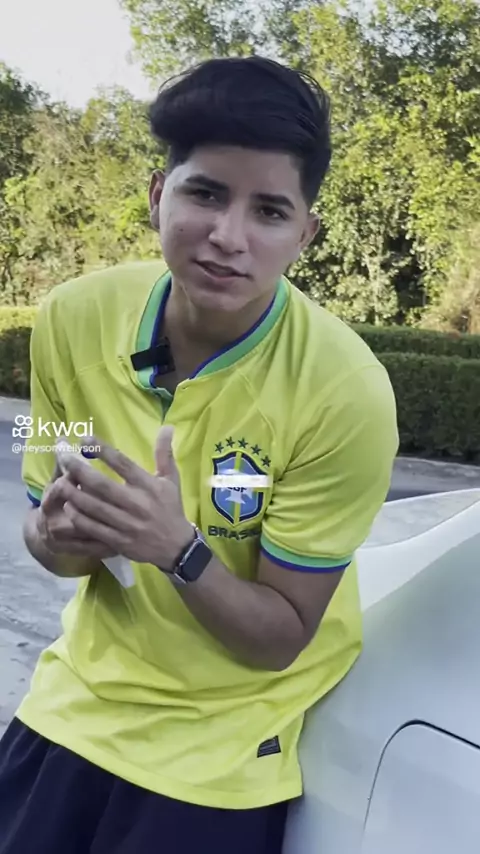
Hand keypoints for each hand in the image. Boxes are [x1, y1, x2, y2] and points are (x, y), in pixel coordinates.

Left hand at [48, 426, 193, 568]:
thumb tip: (167, 426)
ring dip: (74, 494)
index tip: (85, 439)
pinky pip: (94, 528)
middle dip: (79, 470)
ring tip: (59, 482)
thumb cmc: (170, 508)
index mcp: (148, 486)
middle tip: (62, 458)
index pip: (123, 464)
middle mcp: (136, 503)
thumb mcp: (171, 479)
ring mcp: (126, 524)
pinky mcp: (118, 540)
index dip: (103, 450)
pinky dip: (79, 517)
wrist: (176, 546)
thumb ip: (164, 453)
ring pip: (94, 507)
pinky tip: (68, 507)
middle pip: (102, 485)